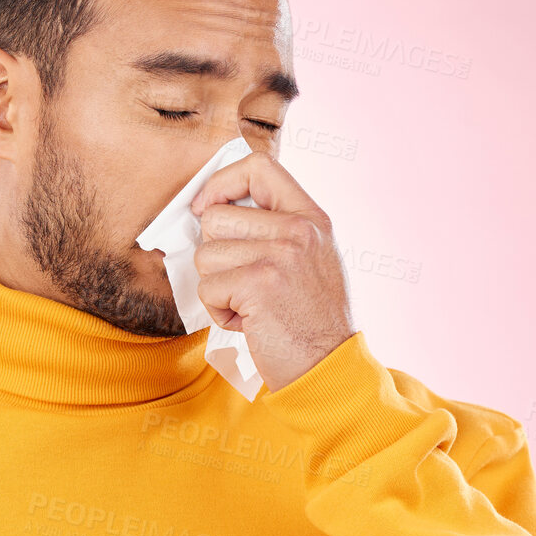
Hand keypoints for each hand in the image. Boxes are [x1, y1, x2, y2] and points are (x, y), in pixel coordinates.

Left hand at [189, 151, 355, 391]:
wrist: (329, 368)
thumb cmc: (310, 321)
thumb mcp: (308, 260)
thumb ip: (274, 229)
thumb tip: (210, 210)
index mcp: (311, 217)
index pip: (257, 167)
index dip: (220, 183)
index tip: (206, 208)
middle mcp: (299, 230)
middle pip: (215, 217)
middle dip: (216, 255)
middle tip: (245, 284)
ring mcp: (281, 255)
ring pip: (205, 255)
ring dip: (218, 288)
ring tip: (251, 306)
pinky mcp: (259, 284)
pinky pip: (207, 288)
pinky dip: (220, 313)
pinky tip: (250, 323)